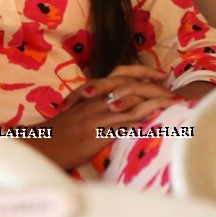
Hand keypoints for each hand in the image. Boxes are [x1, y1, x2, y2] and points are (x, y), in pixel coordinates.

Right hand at [29, 65, 181, 170]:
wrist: (42, 145)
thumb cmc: (56, 133)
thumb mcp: (76, 114)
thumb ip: (93, 107)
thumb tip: (112, 108)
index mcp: (91, 93)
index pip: (120, 74)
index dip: (141, 71)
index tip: (159, 73)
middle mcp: (96, 100)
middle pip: (130, 85)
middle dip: (154, 86)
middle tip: (171, 89)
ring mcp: (98, 115)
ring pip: (132, 102)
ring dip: (156, 101)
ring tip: (173, 102)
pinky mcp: (99, 133)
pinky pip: (125, 123)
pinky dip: (143, 118)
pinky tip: (157, 118)